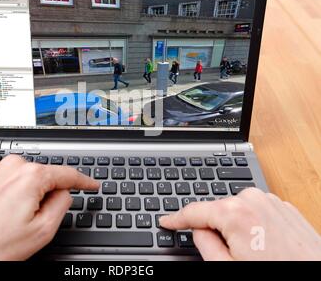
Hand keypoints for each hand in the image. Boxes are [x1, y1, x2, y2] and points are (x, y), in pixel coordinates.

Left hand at [0, 155, 98, 259]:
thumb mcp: (42, 231)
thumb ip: (62, 205)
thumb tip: (64, 193)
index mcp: (31, 176)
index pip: (67, 174)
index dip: (84, 181)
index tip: (92, 184)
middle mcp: (12, 165)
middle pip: (43, 176)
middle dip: (45, 195)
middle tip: (33, 220)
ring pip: (22, 178)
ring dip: (24, 195)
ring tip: (10, 220)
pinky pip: (4, 180)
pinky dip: (7, 193)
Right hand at [159, 188, 320, 260]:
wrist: (317, 274)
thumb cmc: (274, 272)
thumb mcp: (226, 266)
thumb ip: (203, 243)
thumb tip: (197, 230)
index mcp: (235, 213)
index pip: (194, 211)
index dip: (176, 218)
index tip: (166, 221)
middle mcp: (252, 199)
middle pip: (217, 209)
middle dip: (213, 226)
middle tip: (223, 252)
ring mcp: (270, 201)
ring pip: (236, 209)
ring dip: (234, 226)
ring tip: (250, 252)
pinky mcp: (283, 207)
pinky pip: (255, 211)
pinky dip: (251, 224)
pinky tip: (263, 245)